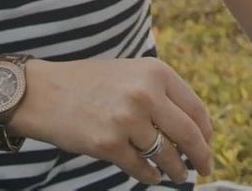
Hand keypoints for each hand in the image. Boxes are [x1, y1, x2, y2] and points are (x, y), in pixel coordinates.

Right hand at [11, 57, 211, 185]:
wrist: (43, 92)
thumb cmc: (91, 83)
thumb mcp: (133, 73)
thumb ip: (161, 93)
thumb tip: (192, 126)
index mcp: (157, 73)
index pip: (195, 108)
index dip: (206, 131)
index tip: (208, 143)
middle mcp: (146, 94)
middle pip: (187, 134)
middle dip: (200, 155)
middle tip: (206, 167)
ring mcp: (127, 120)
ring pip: (165, 154)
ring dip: (176, 169)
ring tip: (180, 175)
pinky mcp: (108, 144)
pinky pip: (140, 167)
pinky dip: (150, 175)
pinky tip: (154, 177)